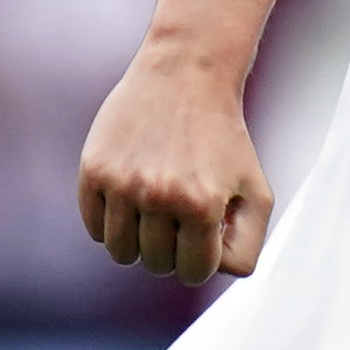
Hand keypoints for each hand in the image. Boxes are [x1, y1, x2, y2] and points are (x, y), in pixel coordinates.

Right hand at [76, 52, 273, 286]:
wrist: (185, 74)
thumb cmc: (225, 140)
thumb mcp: (256, 191)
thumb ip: (246, 246)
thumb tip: (209, 275)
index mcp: (202, 205)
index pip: (193, 274)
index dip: (201, 259)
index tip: (205, 232)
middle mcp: (159, 197)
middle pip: (156, 266)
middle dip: (172, 249)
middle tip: (181, 212)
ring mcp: (122, 184)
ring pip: (121, 253)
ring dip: (140, 239)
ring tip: (156, 205)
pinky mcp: (93, 171)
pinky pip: (95, 230)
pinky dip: (113, 222)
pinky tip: (132, 191)